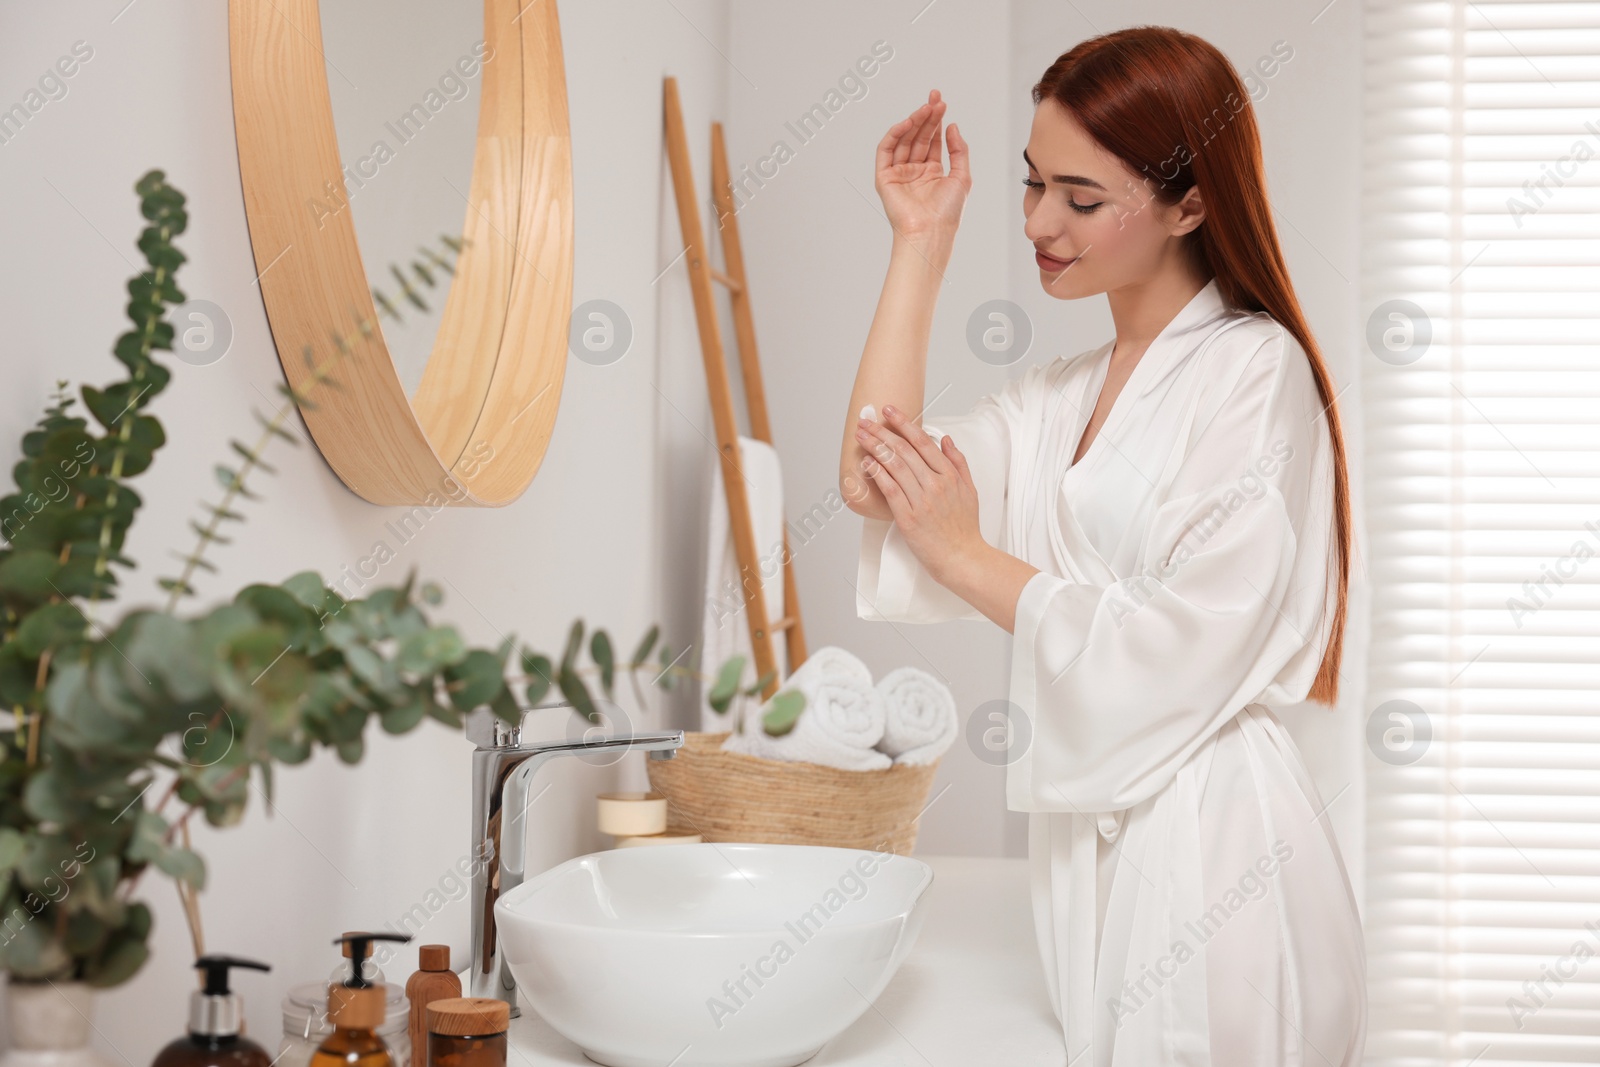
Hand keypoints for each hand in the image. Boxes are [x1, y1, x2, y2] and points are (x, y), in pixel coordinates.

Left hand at [855, 404, 983, 584]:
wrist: (962, 557)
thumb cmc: (964, 527)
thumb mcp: (970, 490)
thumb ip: (958, 462)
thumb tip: (945, 439)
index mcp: (949, 476)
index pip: (922, 441)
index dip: (903, 423)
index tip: (889, 410)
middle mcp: (935, 485)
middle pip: (904, 450)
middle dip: (882, 431)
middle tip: (866, 420)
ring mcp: (921, 501)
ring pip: (894, 465)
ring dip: (875, 447)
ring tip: (861, 436)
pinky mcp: (908, 518)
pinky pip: (890, 489)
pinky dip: (877, 473)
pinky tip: (867, 462)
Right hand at [874, 89, 970, 244]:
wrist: (931, 231)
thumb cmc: (947, 212)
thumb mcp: (962, 176)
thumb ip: (958, 150)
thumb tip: (952, 126)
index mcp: (931, 172)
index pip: (932, 140)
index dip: (936, 121)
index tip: (942, 103)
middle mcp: (914, 171)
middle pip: (918, 136)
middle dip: (926, 116)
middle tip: (935, 98)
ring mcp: (899, 173)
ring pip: (904, 140)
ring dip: (914, 121)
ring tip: (926, 107)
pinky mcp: (884, 177)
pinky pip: (886, 150)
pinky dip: (895, 134)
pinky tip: (908, 122)